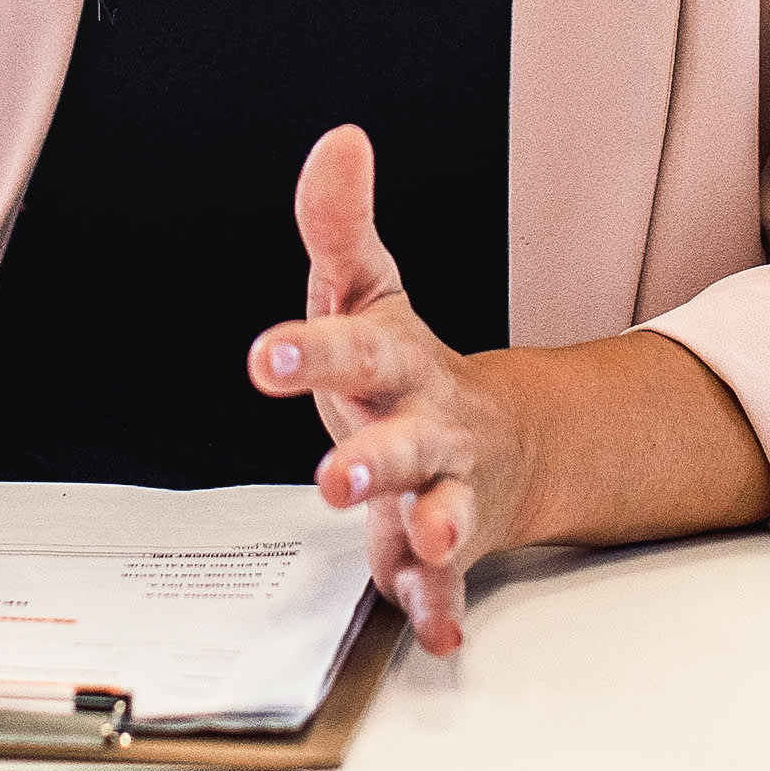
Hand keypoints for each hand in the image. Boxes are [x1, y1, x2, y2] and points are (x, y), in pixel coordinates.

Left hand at [245, 124, 532, 655]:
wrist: (504, 442)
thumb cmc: (408, 367)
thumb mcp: (370, 291)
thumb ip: (340, 224)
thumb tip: (337, 141)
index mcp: (396, 362)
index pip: (355, 346)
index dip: (312, 351)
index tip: (265, 358)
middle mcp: (428, 424)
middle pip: (403, 441)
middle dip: (373, 460)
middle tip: (332, 479)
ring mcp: (446, 487)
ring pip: (442, 510)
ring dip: (434, 530)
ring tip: (426, 541)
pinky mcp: (447, 546)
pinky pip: (446, 582)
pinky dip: (440, 605)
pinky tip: (438, 629)